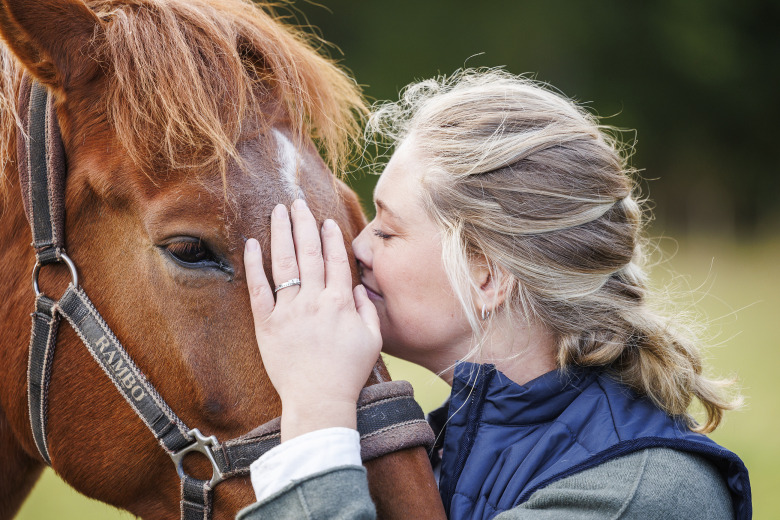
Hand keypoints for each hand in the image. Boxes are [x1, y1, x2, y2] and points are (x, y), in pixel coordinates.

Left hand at [244, 199, 381, 440]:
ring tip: (279, 211)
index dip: (330, 236)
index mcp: (341, 302)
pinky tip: (252, 244)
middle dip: (304, 223)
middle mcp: (314, 300)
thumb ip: (368, 309)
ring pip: (284, 262)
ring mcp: (289, 311)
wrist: (319, 400)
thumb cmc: (348, 373)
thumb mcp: (372, 340)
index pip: (335, 259)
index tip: (326, 219)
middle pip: (309, 252)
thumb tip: (358, 285)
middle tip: (298, 202)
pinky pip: (258, 289)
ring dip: (282, 232)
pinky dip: (254, 265)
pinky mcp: (267, 324)